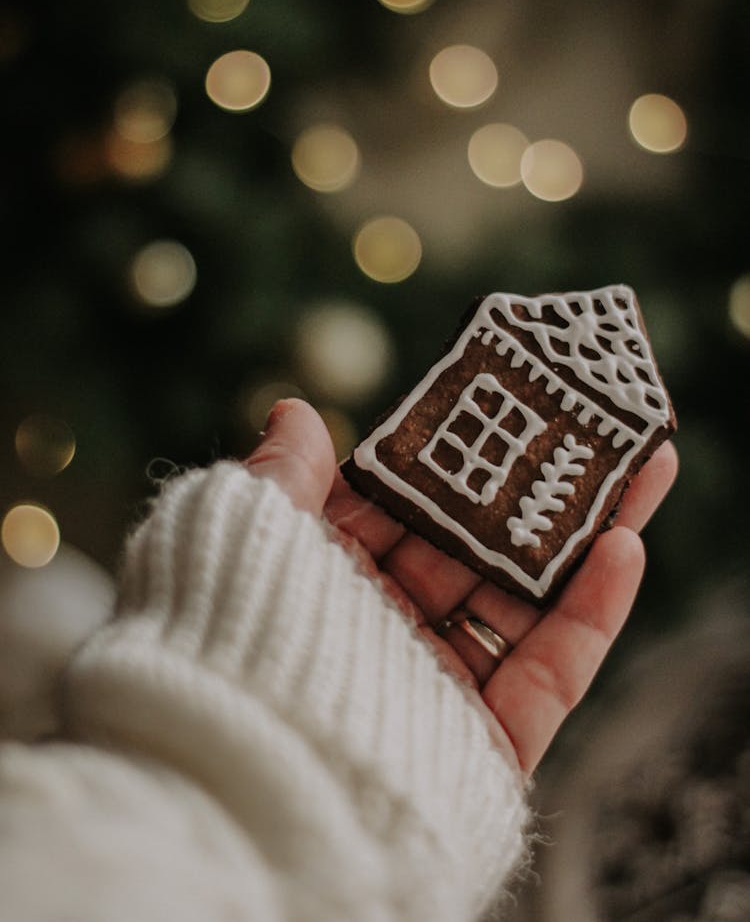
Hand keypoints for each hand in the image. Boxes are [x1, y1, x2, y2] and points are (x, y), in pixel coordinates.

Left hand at [246, 399, 677, 778]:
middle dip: (535, 483)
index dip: (453, 450)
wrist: (249, 790)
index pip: (405, 504)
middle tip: (593, 420)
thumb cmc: (240, 642)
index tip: (502, 396)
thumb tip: (294, 410)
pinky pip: (550, 673)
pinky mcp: (486, 741)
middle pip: (480, 544)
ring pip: (528, 598)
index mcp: (331, 580)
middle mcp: (389, 630)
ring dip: (586, 533)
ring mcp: (441, 684)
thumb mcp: (251, 538)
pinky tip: (623, 547)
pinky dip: (590, 612)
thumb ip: (283, 478)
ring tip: (639, 463)